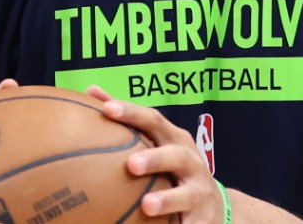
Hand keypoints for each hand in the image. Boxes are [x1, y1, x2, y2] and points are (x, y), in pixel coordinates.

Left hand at [87, 85, 220, 222]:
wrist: (212, 206)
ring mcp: (198, 190)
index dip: (132, 113)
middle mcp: (190, 161)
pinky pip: (190, 222)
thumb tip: (90, 91)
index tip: (108, 109)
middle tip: (131, 165)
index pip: (153, 121)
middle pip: (175, 155)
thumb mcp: (156, 143)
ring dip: (167, 198)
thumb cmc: (173, 168)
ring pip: (185, 193)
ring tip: (147, 205)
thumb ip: (127, 121)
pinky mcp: (201, 217)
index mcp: (174, 139)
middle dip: (155, 158)